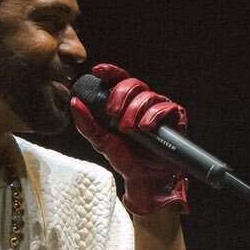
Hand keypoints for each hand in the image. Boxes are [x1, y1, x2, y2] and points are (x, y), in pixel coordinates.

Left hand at [69, 62, 189, 216]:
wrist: (144, 178)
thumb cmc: (125, 158)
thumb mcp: (100, 141)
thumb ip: (86, 123)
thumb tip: (75, 102)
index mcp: (125, 103)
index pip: (120, 78)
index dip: (110, 71)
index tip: (97, 71)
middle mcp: (143, 102)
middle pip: (134, 83)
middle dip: (121, 96)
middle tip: (113, 114)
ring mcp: (159, 109)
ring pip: (149, 95)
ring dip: (136, 110)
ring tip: (129, 129)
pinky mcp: (175, 119)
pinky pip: (167, 107)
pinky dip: (155, 115)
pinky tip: (146, 127)